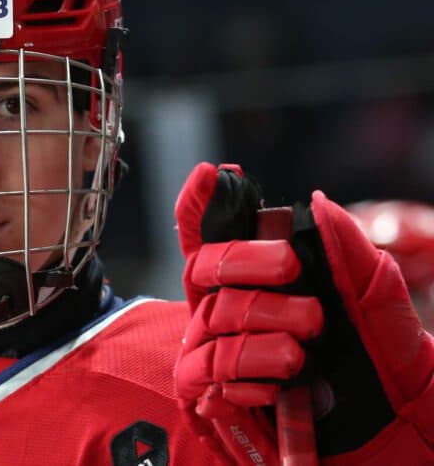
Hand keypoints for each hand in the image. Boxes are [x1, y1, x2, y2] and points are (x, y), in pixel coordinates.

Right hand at [173, 162, 433, 463]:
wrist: (407, 464)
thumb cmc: (399, 400)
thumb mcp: (395, 333)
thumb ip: (361, 273)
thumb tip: (323, 207)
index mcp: (271, 292)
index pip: (221, 240)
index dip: (205, 206)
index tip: (214, 174)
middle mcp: (238, 320)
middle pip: (203, 270)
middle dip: (243, 260)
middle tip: (293, 270)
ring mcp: (223, 363)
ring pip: (208, 323)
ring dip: (254, 326)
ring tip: (301, 347)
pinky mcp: (217, 409)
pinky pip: (206, 377)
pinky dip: (241, 373)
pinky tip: (277, 384)